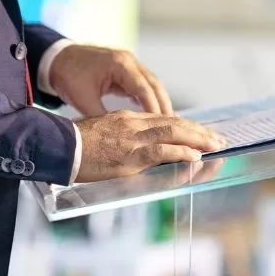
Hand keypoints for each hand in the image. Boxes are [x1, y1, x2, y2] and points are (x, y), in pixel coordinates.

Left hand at [50, 45, 172, 116]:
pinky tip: (154, 115)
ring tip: (168, 124)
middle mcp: (129, 61)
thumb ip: (101, 116)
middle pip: (155, 85)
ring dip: (160, 103)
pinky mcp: (126, 70)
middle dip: (164, 106)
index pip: (144, 88)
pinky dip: (149, 99)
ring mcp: (129, 64)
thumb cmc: (68, 75)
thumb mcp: (83, 98)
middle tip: (173, 128)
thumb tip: (117, 136)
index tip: (162, 126)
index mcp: (120, 64)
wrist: (57, 58)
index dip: (154, 108)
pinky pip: (143, 85)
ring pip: (152, 85)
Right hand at [73, 110, 225, 181]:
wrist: (56, 146)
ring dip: (198, 140)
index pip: (164, 120)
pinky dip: (181, 152)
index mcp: (127, 119)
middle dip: (199, 132)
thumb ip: (122, 137)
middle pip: (174, 124)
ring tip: (215, 145)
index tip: (201, 133)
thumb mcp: (102, 133)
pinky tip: (195, 156)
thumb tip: (136, 149)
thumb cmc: (73, 145)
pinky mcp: (130, 156)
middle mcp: (134, 125)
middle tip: (218, 139)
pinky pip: (161, 151)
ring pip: (173, 134)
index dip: (186, 127)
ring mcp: (133, 139)